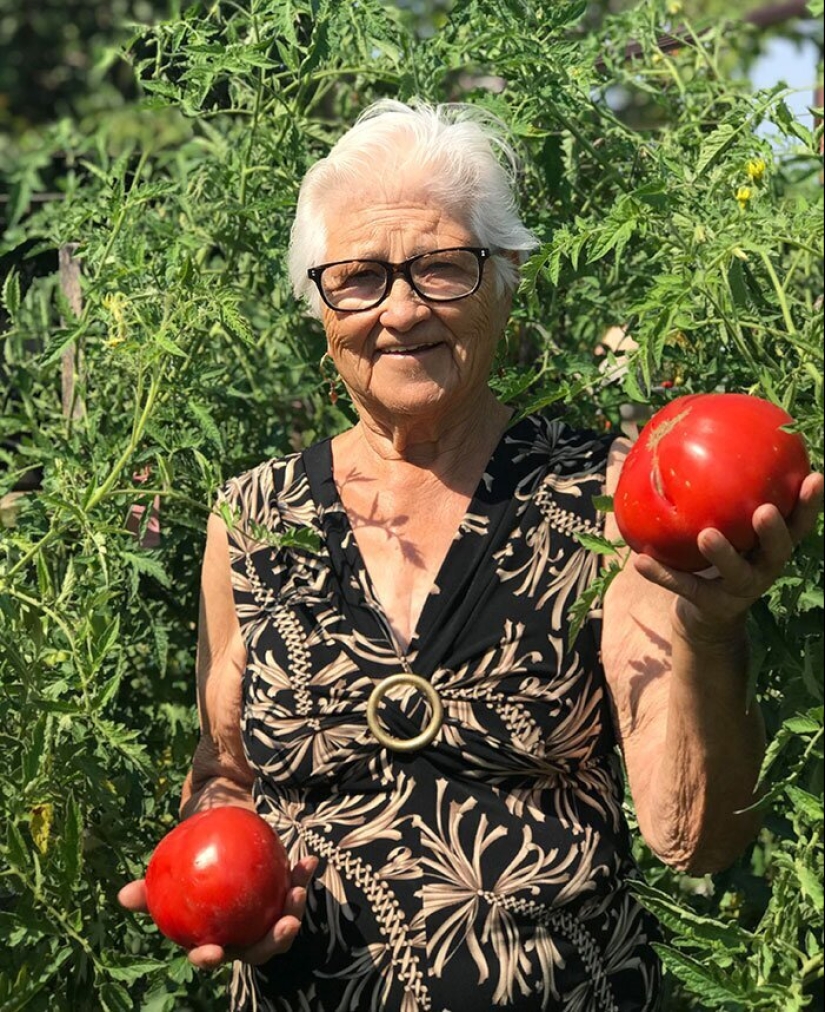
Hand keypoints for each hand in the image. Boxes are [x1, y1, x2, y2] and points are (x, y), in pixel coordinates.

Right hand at [117, 855, 318, 968]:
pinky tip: (309, 860)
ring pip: (282, 925)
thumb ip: (150, 889)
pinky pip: (294, 890)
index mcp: (215, 939)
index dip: (210, 959)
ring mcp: (266, 921)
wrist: (218, 854)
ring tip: (298, 890)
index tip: (213, 952)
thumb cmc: (190, 875)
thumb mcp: (170, 879)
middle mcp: (243, 937)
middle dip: (275, 942)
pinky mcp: (283, 900)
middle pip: (260, 949)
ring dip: (294, 910)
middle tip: (285, 924)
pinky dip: (303, 877)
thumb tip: (123, 895)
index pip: (211, 956)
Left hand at [632, 472, 823, 636]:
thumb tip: (689, 433)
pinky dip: (662, 575)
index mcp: (772, 544)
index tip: (815, 476)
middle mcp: (764, 567)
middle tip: (764, 511)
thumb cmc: (718, 554)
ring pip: (737, 573)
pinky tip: (640, 562)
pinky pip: (685, 588)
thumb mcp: (728, 524)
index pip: (798, 522)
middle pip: (779, 551)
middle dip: (774, 531)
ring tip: (706, 535)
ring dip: (723, 554)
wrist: (706, 615)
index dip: (809, 503)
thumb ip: (722, 492)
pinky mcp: (712, 606)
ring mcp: (741, 590)